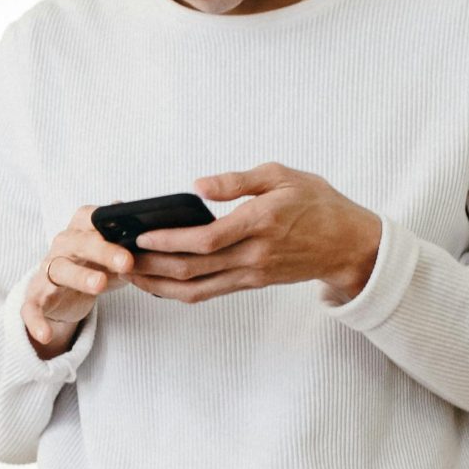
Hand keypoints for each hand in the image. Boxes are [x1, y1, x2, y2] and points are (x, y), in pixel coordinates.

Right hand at [20, 205, 135, 359]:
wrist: (64, 297)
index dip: (108, 222)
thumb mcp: (116, 259)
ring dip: (80, 276)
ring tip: (99, 285)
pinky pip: (31, 309)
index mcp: (82, 231)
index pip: (91, 217)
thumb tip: (160, 241)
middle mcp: (62, 246)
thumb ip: (133, 249)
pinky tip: (46, 335)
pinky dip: (36, 322)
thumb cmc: (93, 270)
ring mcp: (48, 271)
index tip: (132, 230)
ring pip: (60, 269)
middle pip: (80, 242)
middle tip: (127, 261)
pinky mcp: (36, 297)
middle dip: (103, 250)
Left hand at [131, 165, 380, 305]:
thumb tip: (197, 186)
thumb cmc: (316, 202)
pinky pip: (208, 292)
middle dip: (152, 266)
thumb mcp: (281, 176)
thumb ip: (237, 181)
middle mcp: (253, 255)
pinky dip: (179, 291)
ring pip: (196, 289)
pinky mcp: (250, 283)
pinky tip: (158, 282)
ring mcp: (251, 274)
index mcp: (260, 223)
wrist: (348, 243)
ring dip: (159, 285)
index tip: (141, 236)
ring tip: (130, 275)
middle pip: (193, 269)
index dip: (169, 241)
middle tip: (120, 259)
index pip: (206, 239)